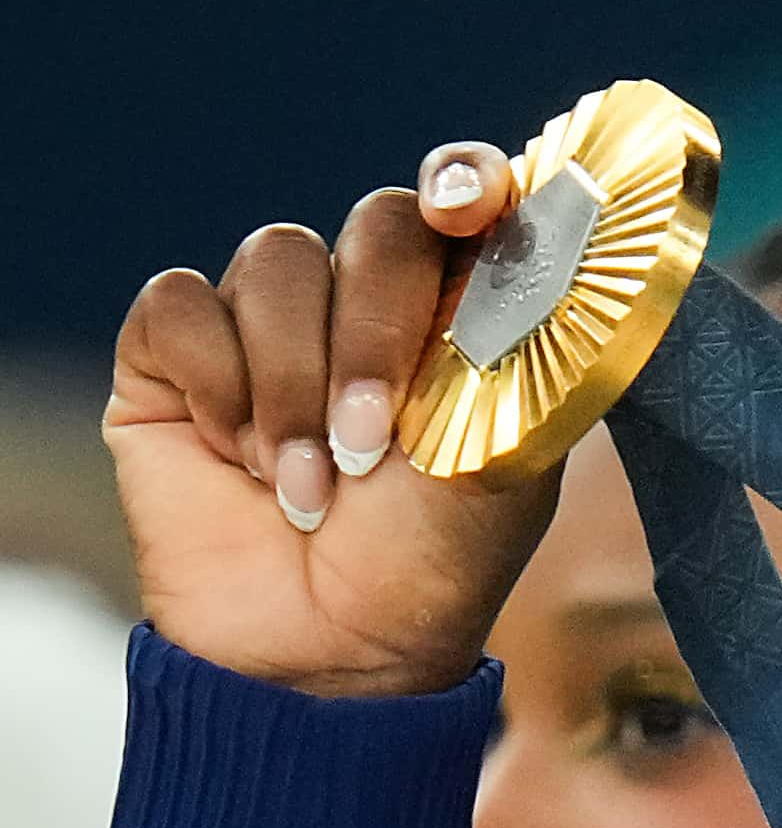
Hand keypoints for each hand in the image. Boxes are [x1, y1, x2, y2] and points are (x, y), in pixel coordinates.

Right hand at [108, 143, 558, 697]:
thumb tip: (560, 252)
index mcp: (458, 305)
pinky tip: (243, 462)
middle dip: (380, 330)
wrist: (333, 645)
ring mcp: (267, 320)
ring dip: (299, 385)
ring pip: (276, 263)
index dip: (466, 181)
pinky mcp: (174, 357)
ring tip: (314, 484)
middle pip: (374, 224)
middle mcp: (363, 296)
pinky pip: (179, 307)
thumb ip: (532, 346)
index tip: (466, 207)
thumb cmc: (436, 554)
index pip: (464, 197)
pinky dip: (218, 387)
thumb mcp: (513, 450)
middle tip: (375, 441)